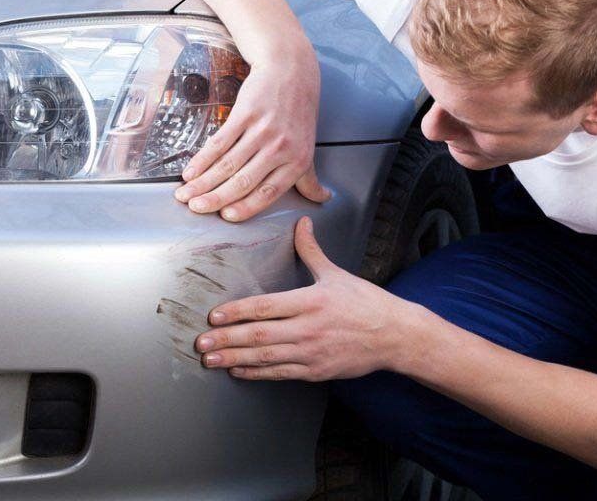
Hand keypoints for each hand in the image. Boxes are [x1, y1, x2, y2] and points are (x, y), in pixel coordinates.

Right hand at [173, 39, 330, 221]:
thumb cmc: (299, 114)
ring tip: (185, 194)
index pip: (268, 193)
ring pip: (227, 164)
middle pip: (243, 181)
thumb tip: (322, 199)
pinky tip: (190, 171)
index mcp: (296, 162)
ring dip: (203, 182)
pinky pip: (220, 142)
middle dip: (215, 198)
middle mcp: (280, 148)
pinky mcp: (245, 114)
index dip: (245, 208)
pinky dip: (202, 159)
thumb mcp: (308, 148)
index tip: (226, 217)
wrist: (291, 72)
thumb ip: (309, 179)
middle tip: (196, 209)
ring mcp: (262, 131)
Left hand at [194, 217, 413, 380]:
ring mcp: (311, 353)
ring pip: (265, 358)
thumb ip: (311, 250)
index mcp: (310, 301)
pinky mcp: (316, 371)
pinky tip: (238, 371)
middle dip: (226, 340)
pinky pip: (280, 373)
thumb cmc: (366, 303)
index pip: (265, 306)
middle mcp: (307, 328)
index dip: (236, 312)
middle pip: (258, 335)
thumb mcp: (336, 274)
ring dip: (234, 359)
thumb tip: (301, 223)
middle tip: (201, 343)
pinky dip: (256, 374)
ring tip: (210, 360)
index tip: (214, 316)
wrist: (394, 335)